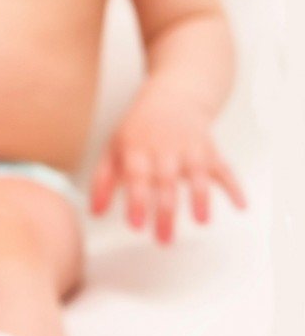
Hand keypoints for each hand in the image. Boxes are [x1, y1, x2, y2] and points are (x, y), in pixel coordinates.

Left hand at [89, 86, 245, 243]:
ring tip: (202, 222)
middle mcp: (164, 148)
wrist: (172, 96)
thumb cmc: (139, 128)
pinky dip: (234, 187)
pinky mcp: (211, 151)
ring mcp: (190, 148)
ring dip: (200, 197)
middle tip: (164, 239)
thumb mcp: (114, 148)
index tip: (136, 225)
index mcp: (137, 148)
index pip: (136, 177)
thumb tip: (94, 212)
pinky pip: (225, 169)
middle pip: (166, 182)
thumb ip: (103, 180)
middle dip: (166, 212)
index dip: (136, 201)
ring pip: (197, 174)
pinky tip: (241, 206)